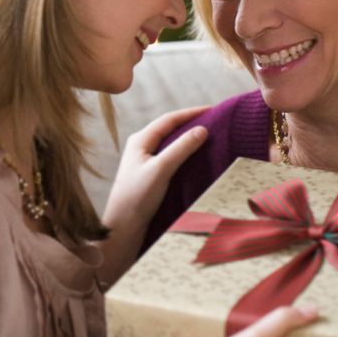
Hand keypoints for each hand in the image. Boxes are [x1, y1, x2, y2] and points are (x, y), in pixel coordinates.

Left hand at [98, 106, 208, 284]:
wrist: (123, 227)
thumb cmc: (137, 197)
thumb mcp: (161, 170)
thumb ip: (181, 148)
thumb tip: (202, 129)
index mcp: (140, 140)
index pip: (169, 119)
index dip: (191, 113)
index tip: (213, 109)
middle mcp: (141, 147)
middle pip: (170, 128)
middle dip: (191, 123)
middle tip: (215, 121)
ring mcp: (144, 161)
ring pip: (170, 143)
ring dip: (188, 138)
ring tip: (209, 136)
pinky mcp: (149, 175)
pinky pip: (170, 157)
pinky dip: (185, 153)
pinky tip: (196, 158)